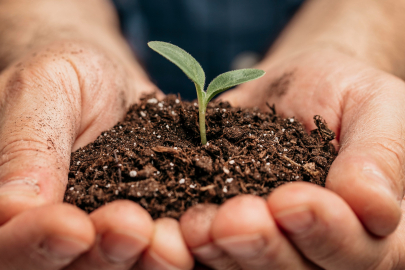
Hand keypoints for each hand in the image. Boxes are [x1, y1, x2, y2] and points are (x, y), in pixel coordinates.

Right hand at [0, 40, 194, 269]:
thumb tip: (11, 207)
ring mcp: (119, 226)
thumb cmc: (67, 76)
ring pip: (131, 259)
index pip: (15, 245)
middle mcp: (72, 228)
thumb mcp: (41, 91)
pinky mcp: (161, 214)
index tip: (71, 226)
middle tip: (135, 229)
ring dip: (155, 255)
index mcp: (24, 207)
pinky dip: (194, 233)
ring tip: (176, 235)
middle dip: (108, 251)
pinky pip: (176, 232)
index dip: (38, 242)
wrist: (111, 77)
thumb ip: (27, 145)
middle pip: (81, 265)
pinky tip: (212, 219)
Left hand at [176, 48, 404, 268]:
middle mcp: (322, 246)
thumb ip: (379, 156)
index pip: (359, 250)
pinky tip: (183, 225)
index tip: (292, 200)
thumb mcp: (375, 106)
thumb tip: (375, 207)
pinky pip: (218, 250)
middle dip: (265, 247)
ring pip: (253, 268)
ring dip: (224, 252)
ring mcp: (276, 242)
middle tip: (235, 219)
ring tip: (200, 224)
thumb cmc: (341, 92)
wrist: (295, 88)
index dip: (326, 232)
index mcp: (373, 227)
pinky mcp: (234, 232)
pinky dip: (199, 244)